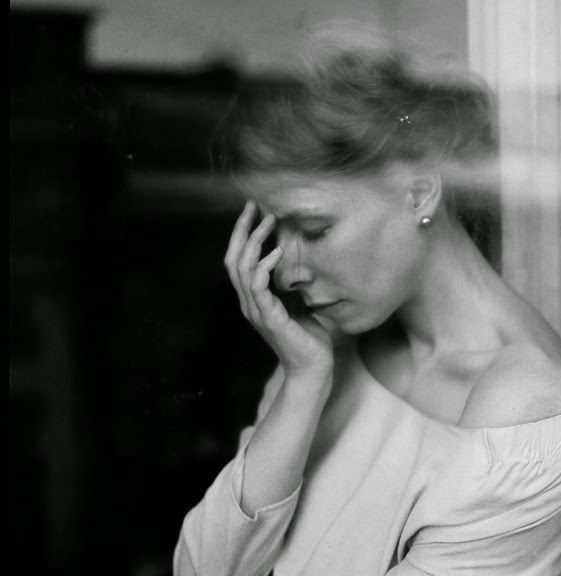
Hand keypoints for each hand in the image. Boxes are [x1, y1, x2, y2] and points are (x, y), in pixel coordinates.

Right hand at [224, 201, 335, 380]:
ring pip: (242, 268)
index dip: (242, 235)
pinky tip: (278, 252)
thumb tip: (303, 262)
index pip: (238, 260)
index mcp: (254, 299)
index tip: (254, 210)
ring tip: (270, 222)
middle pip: (233, 259)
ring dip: (254, 242)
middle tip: (255, 206)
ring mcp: (256, 311)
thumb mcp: (300, 305)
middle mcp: (250, 303)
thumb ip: (294, 286)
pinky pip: (259, 287)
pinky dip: (265, 266)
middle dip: (242, 230)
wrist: (312, 368)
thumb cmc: (309, 339)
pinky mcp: (269, 318)